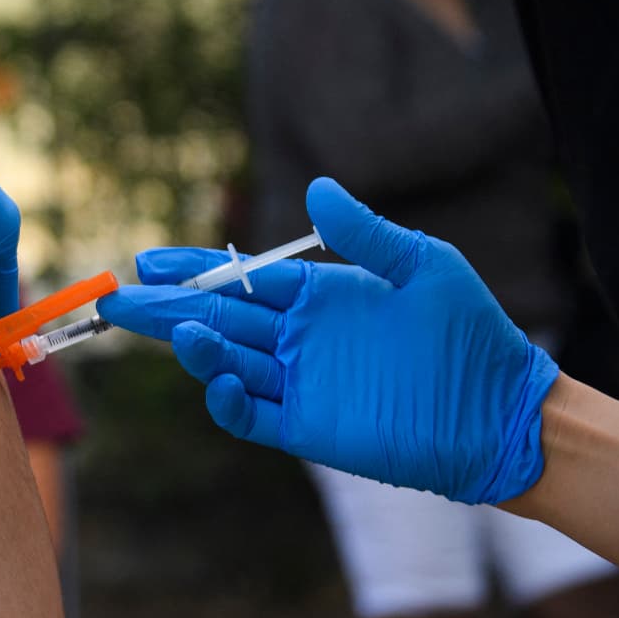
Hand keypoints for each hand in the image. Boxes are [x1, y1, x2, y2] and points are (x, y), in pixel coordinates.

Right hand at [97, 178, 557, 504]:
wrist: (503, 414)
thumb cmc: (472, 335)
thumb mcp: (425, 267)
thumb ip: (367, 233)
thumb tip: (316, 188)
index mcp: (320, 298)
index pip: (241, 280)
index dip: (193, 270)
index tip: (149, 260)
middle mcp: (300, 340)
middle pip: (216, 319)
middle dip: (164, 307)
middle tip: (115, 298)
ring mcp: (301, 385)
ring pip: (226, 362)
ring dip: (192, 346)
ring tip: (168, 328)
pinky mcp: (308, 429)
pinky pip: (251, 414)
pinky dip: (225, 398)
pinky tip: (214, 376)